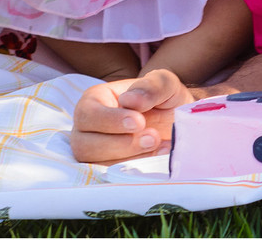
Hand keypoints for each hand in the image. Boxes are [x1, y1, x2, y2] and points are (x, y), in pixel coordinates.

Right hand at [69, 69, 194, 163]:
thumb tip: (129, 100)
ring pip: (98, 164)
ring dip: (130, 159)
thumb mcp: (163, 83)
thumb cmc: (162, 97)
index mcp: (94, 101)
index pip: (88, 114)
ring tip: (158, 144)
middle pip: (86, 145)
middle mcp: (86, 128)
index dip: (111, 121)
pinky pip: (111, 178)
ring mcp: (93, 153)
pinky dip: (136, 170)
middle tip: (152, 137)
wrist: (175, 118)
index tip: (139, 122)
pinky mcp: (105, 170)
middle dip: (122, 144)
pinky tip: (159, 155)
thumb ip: (149, 87)